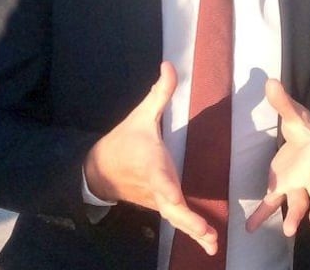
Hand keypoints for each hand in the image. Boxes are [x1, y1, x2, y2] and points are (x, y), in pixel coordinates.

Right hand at [84, 62, 217, 255]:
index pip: (159, 181)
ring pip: (175, 218)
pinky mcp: (160, 206)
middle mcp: (155, 187)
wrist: (97, 170)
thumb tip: (169, 64)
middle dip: (189, 222)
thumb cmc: (123, 142)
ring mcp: (157, 200)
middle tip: (208, 235)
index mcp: (151, 166)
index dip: (168, 191)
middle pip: (171, 208)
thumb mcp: (140, 115)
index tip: (176, 200)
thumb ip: (160, 93)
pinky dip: (191, 231)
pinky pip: (177, 219)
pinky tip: (208, 241)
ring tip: (212, 245)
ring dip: (193, 231)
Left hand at [245, 79, 309, 235]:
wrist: (304, 141)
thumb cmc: (305, 129)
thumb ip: (283, 103)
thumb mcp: (295, 115)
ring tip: (287, 231)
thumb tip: (270, 81)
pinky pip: (273, 204)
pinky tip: (251, 228)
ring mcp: (298, 185)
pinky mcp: (282, 189)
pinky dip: (262, 216)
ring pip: (300, 203)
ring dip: (294, 217)